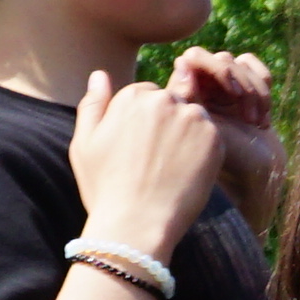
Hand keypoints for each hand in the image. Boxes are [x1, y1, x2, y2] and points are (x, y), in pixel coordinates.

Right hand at [70, 60, 234, 264]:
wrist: (136, 224)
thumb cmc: (106, 188)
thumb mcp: (85, 144)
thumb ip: (93, 104)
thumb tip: (100, 74)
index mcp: (131, 96)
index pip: (146, 96)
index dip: (143, 125)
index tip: (138, 150)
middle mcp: (163, 99)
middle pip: (172, 102)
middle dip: (167, 126)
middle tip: (155, 162)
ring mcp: (191, 117)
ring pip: (194, 118)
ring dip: (187, 136)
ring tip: (171, 169)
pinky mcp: (214, 138)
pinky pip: (212, 137)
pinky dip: (203, 153)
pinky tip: (186, 175)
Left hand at [170, 45, 284, 219]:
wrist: (251, 185)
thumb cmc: (221, 166)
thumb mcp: (199, 133)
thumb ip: (186, 97)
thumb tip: (183, 61)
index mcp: (183, 96)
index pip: (194, 58)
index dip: (218, 70)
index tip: (234, 95)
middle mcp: (201, 89)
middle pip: (221, 59)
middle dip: (243, 84)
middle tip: (251, 116)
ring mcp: (223, 89)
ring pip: (239, 63)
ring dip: (255, 91)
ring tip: (258, 123)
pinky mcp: (244, 90)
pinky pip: (252, 66)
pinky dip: (263, 84)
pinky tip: (265, 116)